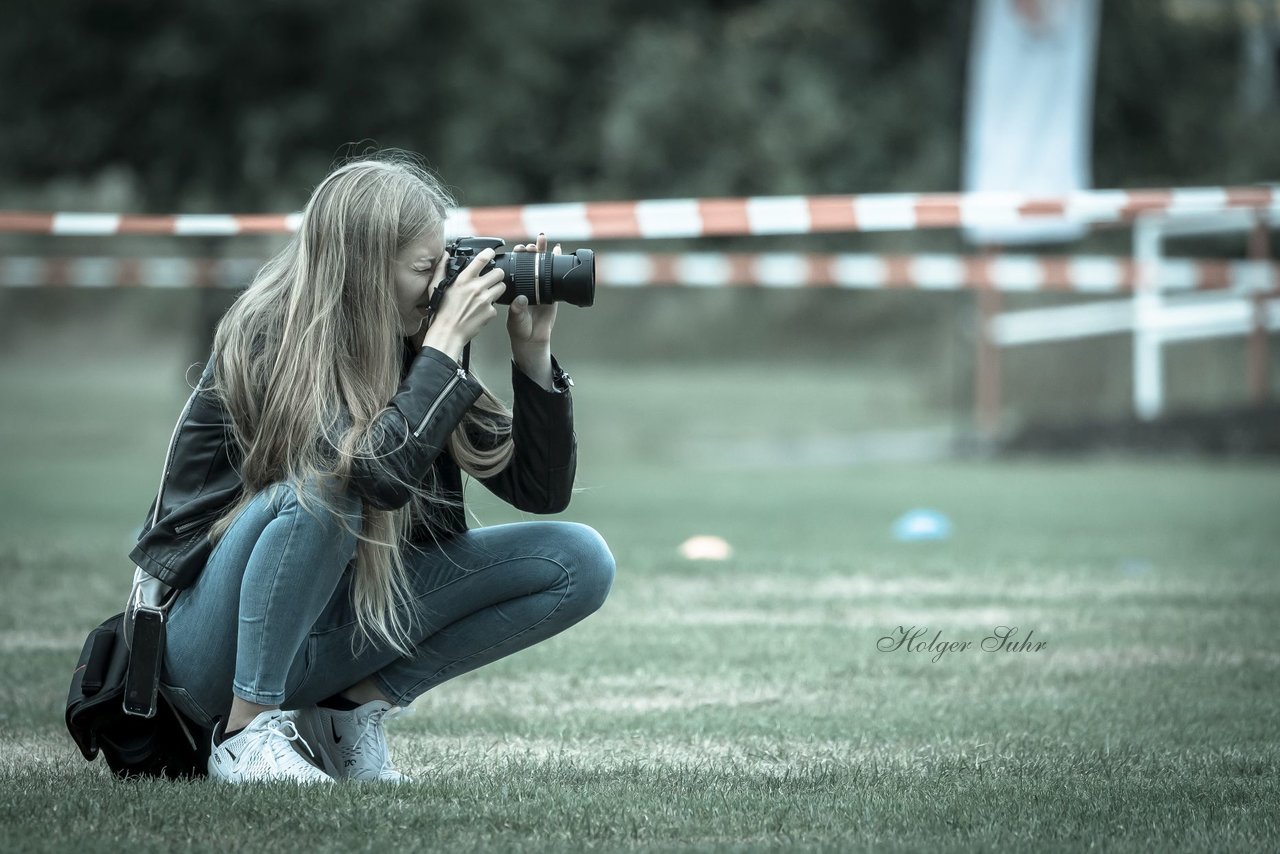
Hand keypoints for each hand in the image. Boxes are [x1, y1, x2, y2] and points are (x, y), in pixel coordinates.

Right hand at [421, 248, 506, 362]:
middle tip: (491, 279)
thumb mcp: (436, 286)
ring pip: (502, 287)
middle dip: (496, 274)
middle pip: (499, 273)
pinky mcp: (490, 312)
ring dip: (496, 289)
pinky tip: (481, 309)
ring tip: (486, 294)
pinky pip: (496, 305)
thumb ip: (441, 268)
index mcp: (464, 279)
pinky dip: (491, 306)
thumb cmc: (441, 312)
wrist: (448, 332)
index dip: (489, 253)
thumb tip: (445, 255)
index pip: (482, 259)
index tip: (491, 253)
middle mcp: (476, 287)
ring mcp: (485, 300)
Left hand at [507, 233, 558, 347]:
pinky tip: (558, 250)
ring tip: (544, 239)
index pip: (515, 267)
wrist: (532, 339)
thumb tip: (521, 300)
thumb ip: (517, 310)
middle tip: (532, 244)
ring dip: (543, 252)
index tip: (518, 249)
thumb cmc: (519, 329)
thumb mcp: (515, 319)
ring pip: (542, 266)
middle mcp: (527, 285)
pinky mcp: (552, 293)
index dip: (517, 256)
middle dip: (531, 250)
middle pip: (529, 263)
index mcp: (516, 288)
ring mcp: (540, 287)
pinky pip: (555, 276)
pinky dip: (557, 263)